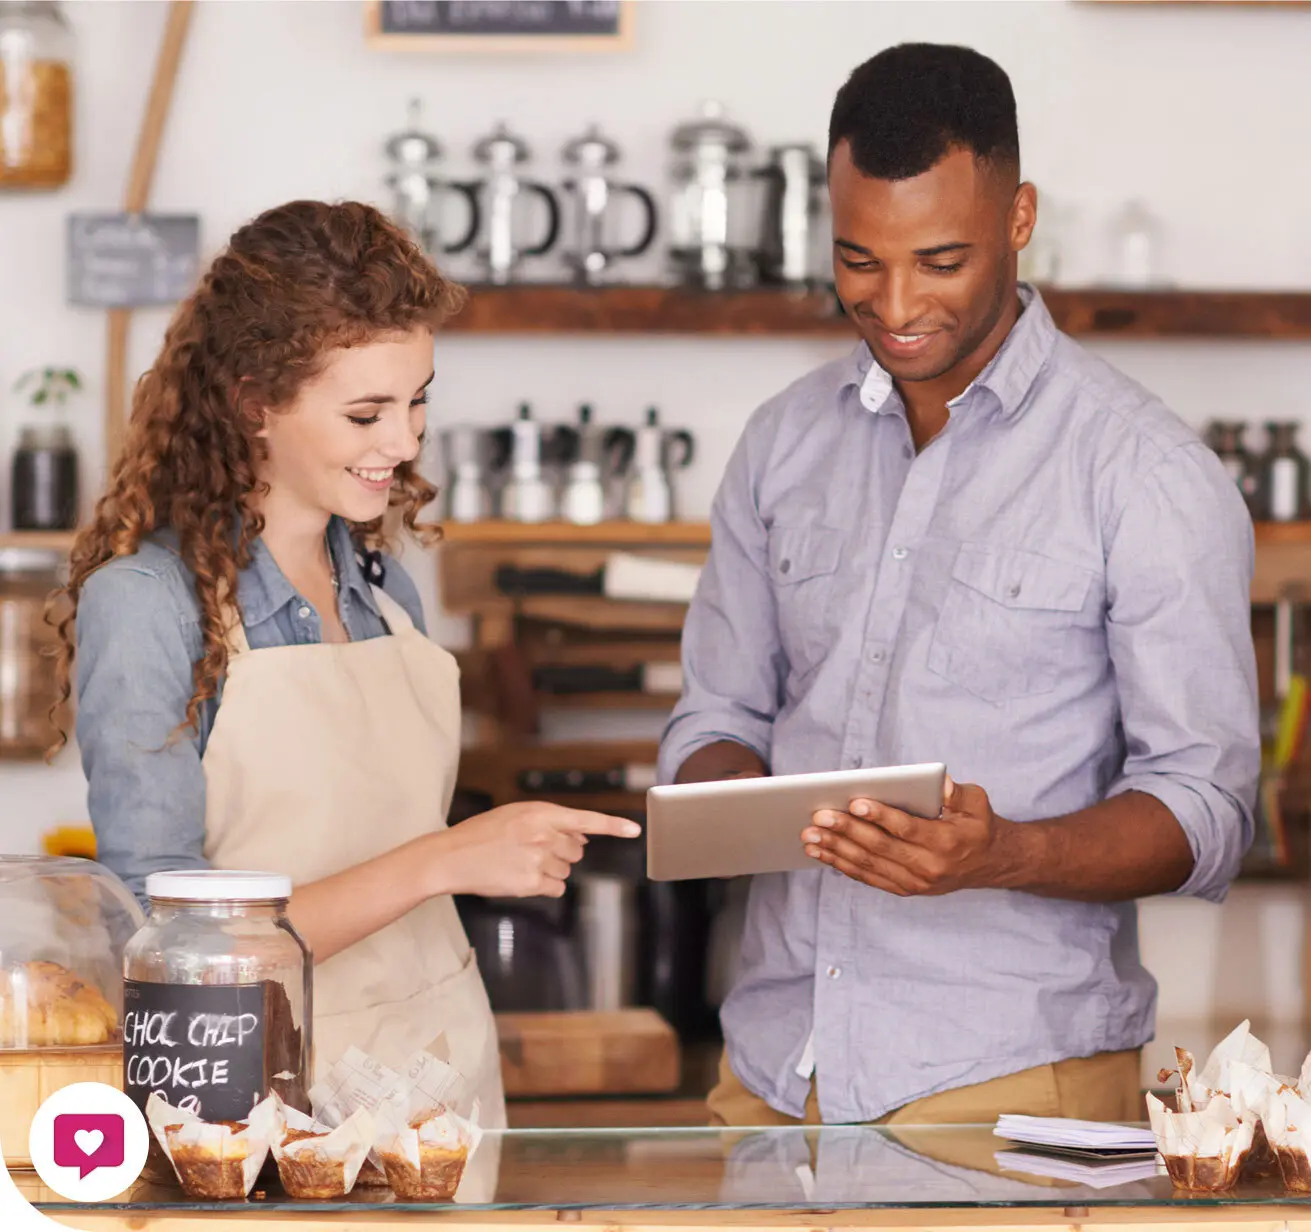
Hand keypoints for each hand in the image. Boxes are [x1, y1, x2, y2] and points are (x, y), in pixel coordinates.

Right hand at [435, 802, 640, 899]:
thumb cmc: (482, 834)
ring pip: (566, 871)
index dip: (614, 826)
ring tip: (521, 862)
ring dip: (551, 869)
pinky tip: (522, 877)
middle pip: (577, 850)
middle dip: (562, 851)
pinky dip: (545, 887)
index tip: (635, 830)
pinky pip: (556, 889)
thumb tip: (583, 838)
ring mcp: (538, 860)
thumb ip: (551, 823)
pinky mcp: (531, 883)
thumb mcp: (516, 815)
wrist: (450, 856)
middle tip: (532, 849)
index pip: (586, 819)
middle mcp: (543, 835)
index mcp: (540, 813)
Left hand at [800, 775, 1020, 895]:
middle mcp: (929, 867)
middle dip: (846, 831)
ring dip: (836, 851)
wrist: (990, 863)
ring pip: (869, 866)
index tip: (854, 801)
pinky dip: (843, 866)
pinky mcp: (906, 889)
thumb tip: (939, 783)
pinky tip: (822, 853)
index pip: (906, 829)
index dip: (880, 815)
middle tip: (818, 816)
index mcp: (946, 842)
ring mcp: (916, 882)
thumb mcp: (977, 802)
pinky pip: (870, 878)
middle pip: (880, 848)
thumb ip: (958, 792)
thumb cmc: (978, 824)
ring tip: (810, 836)